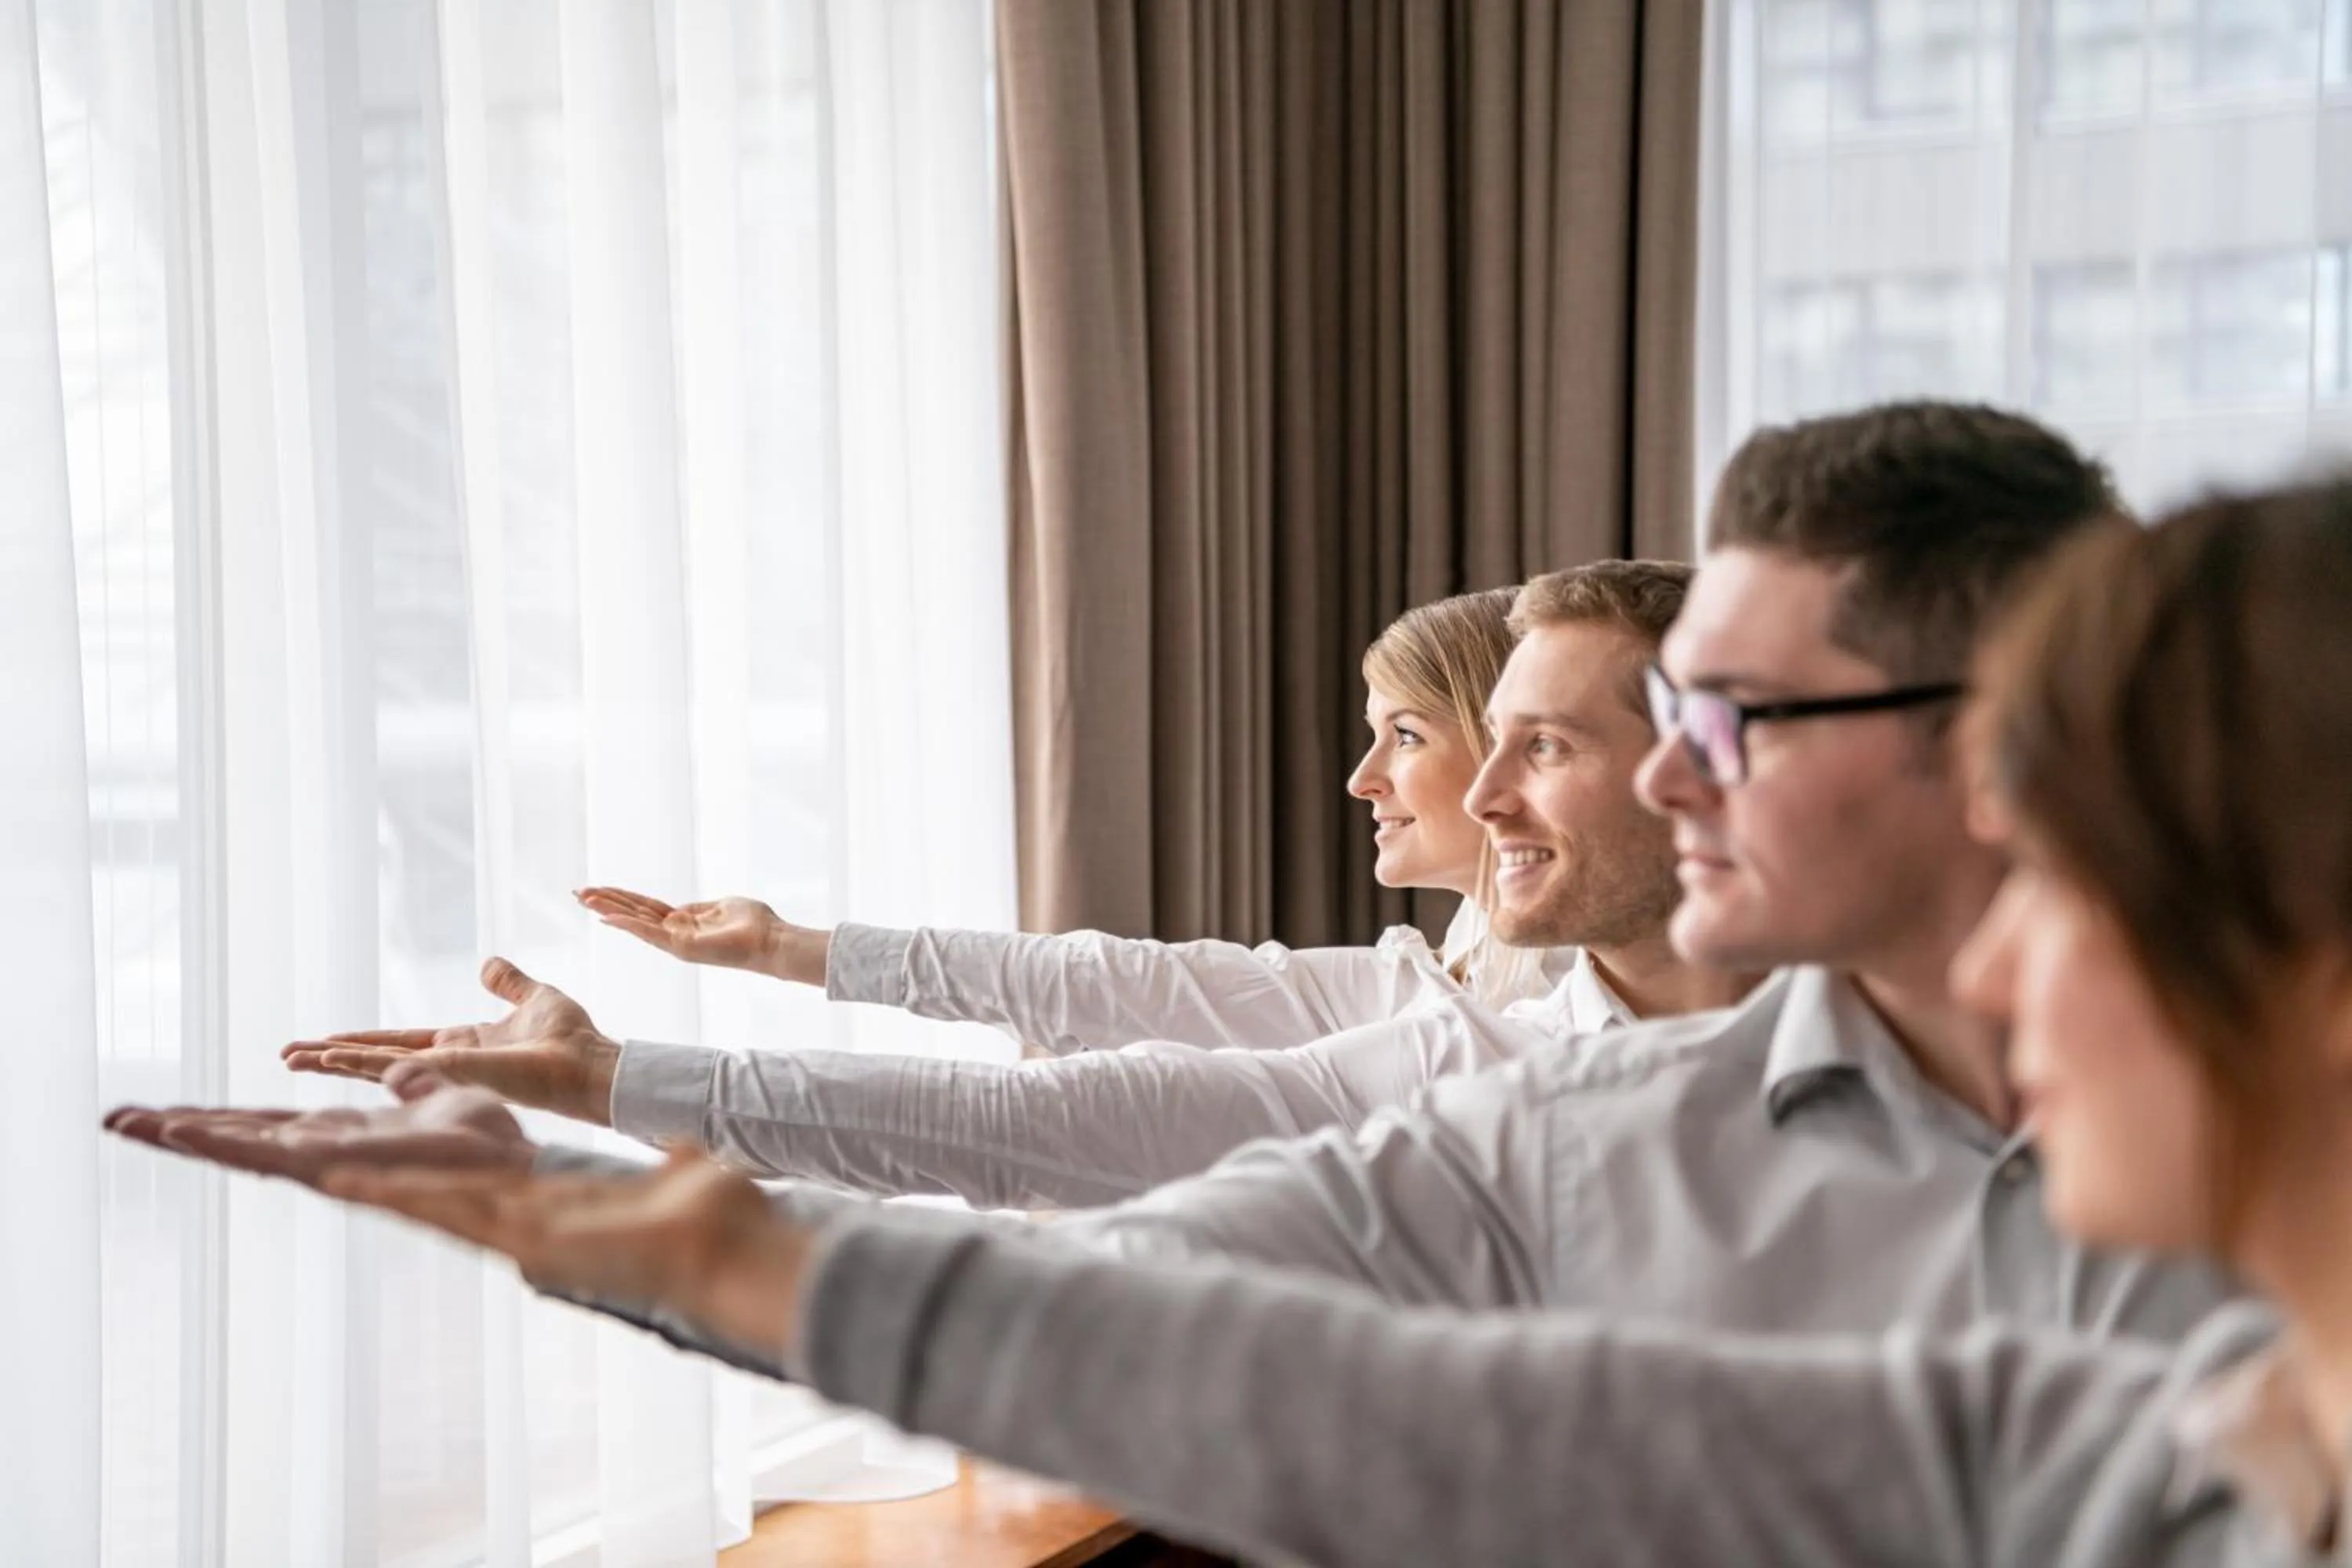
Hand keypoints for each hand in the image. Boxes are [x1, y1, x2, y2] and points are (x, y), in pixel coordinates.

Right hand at [104, 1068, 536, 1186]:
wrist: (515, 1161)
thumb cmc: (484, 1138)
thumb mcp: (436, 1094)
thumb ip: (411, 1084)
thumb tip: (401, 1070)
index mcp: (339, 1134)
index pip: (264, 1124)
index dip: (216, 1118)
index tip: (165, 1110)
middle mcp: (321, 1153)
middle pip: (235, 1139)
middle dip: (176, 1130)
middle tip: (114, 1117)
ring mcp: (324, 1166)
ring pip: (241, 1150)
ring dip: (187, 1137)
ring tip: (131, 1124)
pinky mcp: (337, 1170)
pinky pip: (275, 1157)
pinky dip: (229, 1145)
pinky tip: (188, 1137)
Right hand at [280, 957, 621, 1125]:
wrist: (590, 1061)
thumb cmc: (572, 1037)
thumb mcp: (534, 997)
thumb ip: (508, 983)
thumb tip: (488, 963)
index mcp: (465, 1044)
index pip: (402, 1041)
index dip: (365, 1042)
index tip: (329, 1041)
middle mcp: (448, 1061)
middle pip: (378, 1057)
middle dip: (333, 1057)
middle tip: (288, 1055)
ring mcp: (445, 1070)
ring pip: (376, 1064)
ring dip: (333, 1061)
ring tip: (291, 1057)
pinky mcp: (449, 1071)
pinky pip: (394, 1065)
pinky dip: (358, 1062)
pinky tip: (327, 1059)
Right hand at [324, 1148, 810, 1359]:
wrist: (737, 1247)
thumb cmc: (716, 1220)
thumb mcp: (677, 1177)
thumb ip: (667, 1169)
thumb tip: (684, 1162)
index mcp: (551, 1206)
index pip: (469, 1185)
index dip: (417, 1172)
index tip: (370, 1154)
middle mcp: (523, 1224)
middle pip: (428, 1196)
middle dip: (364, 1180)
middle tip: (302, 1162)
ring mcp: (520, 1234)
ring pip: (424, 1205)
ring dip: (360, 1187)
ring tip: (301, 1167)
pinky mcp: (529, 1240)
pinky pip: (454, 1214)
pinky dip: (398, 1197)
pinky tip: (342, 1184)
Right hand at [575, 886, 829, 985]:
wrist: (772, 941)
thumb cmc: (755, 924)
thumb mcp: (722, 907)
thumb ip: (700, 908)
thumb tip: (685, 908)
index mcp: (684, 923)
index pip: (645, 908)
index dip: (622, 898)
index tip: (598, 889)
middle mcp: (675, 934)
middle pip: (633, 913)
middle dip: (606, 902)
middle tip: (578, 892)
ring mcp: (676, 942)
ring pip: (635, 922)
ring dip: (608, 909)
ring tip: (583, 898)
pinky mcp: (681, 947)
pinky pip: (648, 933)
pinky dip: (626, 924)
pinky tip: (605, 917)